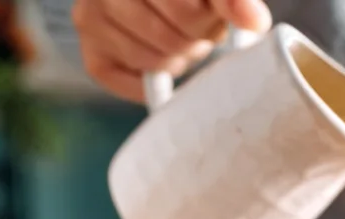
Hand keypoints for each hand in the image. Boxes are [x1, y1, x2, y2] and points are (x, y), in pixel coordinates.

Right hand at [71, 0, 271, 101]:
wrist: (150, 3)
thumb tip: (255, 22)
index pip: (186, 11)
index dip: (207, 20)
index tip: (208, 15)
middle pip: (173, 38)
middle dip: (194, 39)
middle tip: (191, 29)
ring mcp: (89, 18)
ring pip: (156, 62)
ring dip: (177, 59)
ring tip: (174, 40)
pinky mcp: (92, 55)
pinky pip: (132, 85)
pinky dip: (153, 83)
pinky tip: (158, 58)